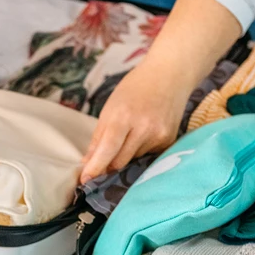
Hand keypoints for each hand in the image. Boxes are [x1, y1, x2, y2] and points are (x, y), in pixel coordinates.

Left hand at [79, 60, 192, 183]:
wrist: (170, 74)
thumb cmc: (135, 88)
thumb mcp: (110, 107)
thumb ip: (98, 137)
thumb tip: (87, 163)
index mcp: (124, 116)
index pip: (108, 149)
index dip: (96, 167)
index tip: (85, 180)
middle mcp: (144, 128)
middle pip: (120, 161)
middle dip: (108, 165)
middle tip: (102, 161)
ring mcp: (159, 135)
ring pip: (133, 159)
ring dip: (126, 155)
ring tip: (130, 134)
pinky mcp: (169, 141)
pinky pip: (148, 156)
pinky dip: (140, 150)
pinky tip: (144, 134)